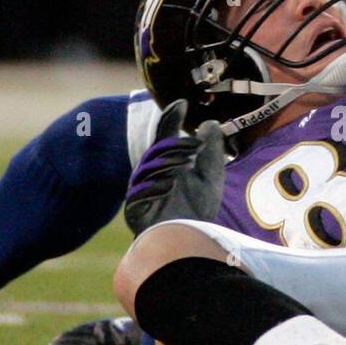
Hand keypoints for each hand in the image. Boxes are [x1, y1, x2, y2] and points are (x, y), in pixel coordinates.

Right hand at [124, 100, 226, 234]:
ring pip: (149, 167)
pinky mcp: (134, 208)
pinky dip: (154, 186)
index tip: (182, 103)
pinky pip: (140, 191)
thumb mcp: (210, 175)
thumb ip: (211, 149)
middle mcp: (151, 173)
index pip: (166, 136)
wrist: (188, 241)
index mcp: (167, 162)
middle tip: (195, 146)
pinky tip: (168, 184)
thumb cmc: (198, 208)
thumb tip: (209, 122)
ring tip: (185, 163)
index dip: (171, 119)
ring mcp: (141, 189)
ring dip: (167, 163)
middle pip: (158, 150)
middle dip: (175, 146)